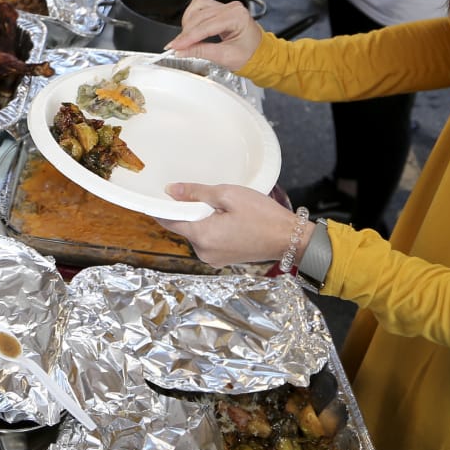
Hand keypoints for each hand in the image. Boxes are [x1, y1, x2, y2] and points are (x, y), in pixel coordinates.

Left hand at [157, 183, 299, 267]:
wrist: (288, 238)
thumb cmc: (262, 215)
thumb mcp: (228, 195)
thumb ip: (196, 192)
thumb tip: (171, 190)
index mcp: (202, 236)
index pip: (169, 221)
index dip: (163, 206)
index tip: (161, 193)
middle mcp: (203, 252)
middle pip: (184, 226)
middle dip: (190, 210)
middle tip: (208, 194)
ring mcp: (213, 259)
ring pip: (197, 232)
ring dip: (202, 218)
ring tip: (225, 207)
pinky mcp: (222, 259)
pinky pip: (208, 240)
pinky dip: (212, 227)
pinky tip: (229, 218)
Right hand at [165, 0, 262, 69]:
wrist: (260, 54)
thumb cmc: (250, 55)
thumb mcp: (225, 57)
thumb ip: (201, 52)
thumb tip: (181, 51)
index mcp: (237, 17)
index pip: (206, 26)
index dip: (188, 37)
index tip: (175, 46)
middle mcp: (232, 8)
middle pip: (199, 16)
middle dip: (186, 33)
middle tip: (176, 46)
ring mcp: (225, 7)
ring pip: (196, 9)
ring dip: (187, 24)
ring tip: (185, 40)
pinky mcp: (219, 9)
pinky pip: (199, 8)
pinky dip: (191, 19)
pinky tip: (190, 31)